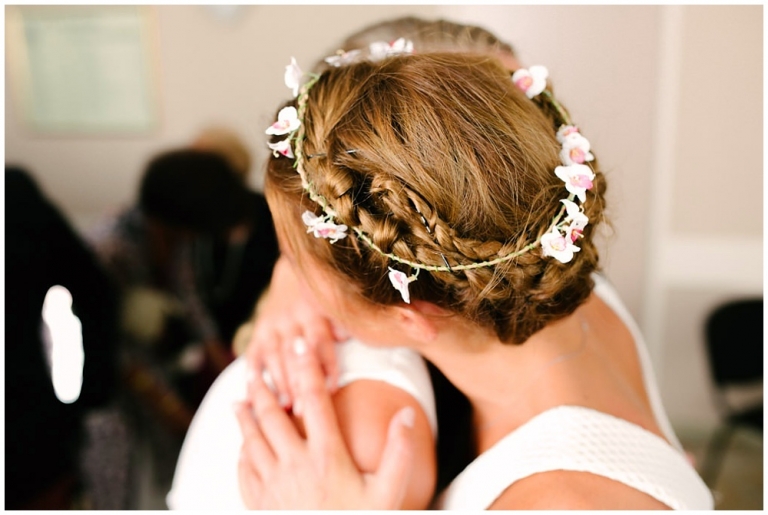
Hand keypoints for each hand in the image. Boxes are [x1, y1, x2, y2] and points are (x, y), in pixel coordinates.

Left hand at [235, 339, 415, 509]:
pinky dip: (241, 452)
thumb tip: (406, 415)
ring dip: (245, 414)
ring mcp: (272, 487)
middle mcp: (294, 466)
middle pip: (273, 414)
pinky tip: (242, 446)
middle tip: (258, 365)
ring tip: (241, 397)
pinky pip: (243, 472)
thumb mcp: (389, 493)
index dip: (306, 369)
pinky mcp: (260, 507)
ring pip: (251, 439)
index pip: (314, 401)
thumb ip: (399, 452)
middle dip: (264, 386)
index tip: (300, 345)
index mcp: (327, 456)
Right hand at [245, 255, 343, 407]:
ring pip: (273, 357)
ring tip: (284, 406)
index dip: (326, 364)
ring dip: (278, 382)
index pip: (320, 341)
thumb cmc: (324, 302)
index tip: (332, 389)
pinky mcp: (257, 334)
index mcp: (314, 312)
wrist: (293, 277)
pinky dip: (253, 377)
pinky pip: (252, 357)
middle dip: (298, 382)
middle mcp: (290, 318)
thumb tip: (348, 337)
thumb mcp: (336, 305)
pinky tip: (254, 396)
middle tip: (304, 410)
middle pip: (294, 353)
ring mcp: (271, 326)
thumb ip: (343, 322)